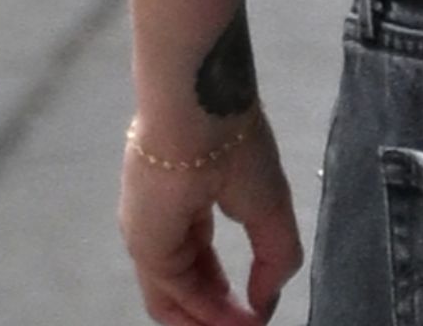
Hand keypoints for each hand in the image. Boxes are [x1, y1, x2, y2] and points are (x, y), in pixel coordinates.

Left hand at [118, 110, 302, 324]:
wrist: (204, 118)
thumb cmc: (237, 150)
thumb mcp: (271, 207)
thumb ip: (275, 256)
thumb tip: (265, 302)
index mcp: (189, 204)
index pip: (199, 258)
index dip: (226, 289)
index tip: (254, 309)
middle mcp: (164, 226)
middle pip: (185, 283)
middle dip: (215, 312)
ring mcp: (152, 238)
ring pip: (172, 297)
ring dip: (206, 322)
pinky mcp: (146, 247)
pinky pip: (171, 295)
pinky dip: (200, 316)